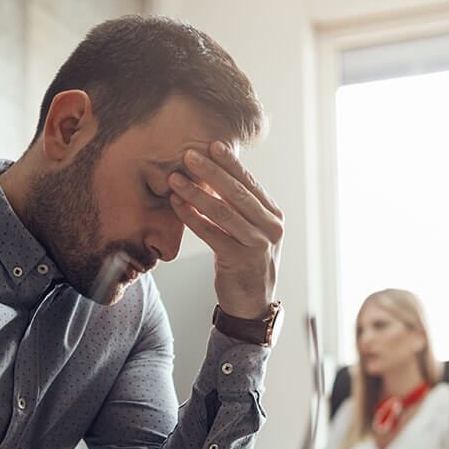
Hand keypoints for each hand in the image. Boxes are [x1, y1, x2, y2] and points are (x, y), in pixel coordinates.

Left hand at [168, 142, 282, 318]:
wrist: (252, 304)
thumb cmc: (245, 262)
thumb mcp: (249, 232)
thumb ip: (239, 209)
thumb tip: (215, 177)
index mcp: (273, 216)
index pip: (250, 184)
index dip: (231, 163)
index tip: (213, 144)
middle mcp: (270, 228)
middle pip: (238, 193)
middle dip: (212, 171)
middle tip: (189, 154)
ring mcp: (257, 245)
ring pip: (223, 212)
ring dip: (196, 193)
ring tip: (175, 179)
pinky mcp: (240, 260)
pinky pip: (212, 234)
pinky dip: (192, 218)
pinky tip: (177, 205)